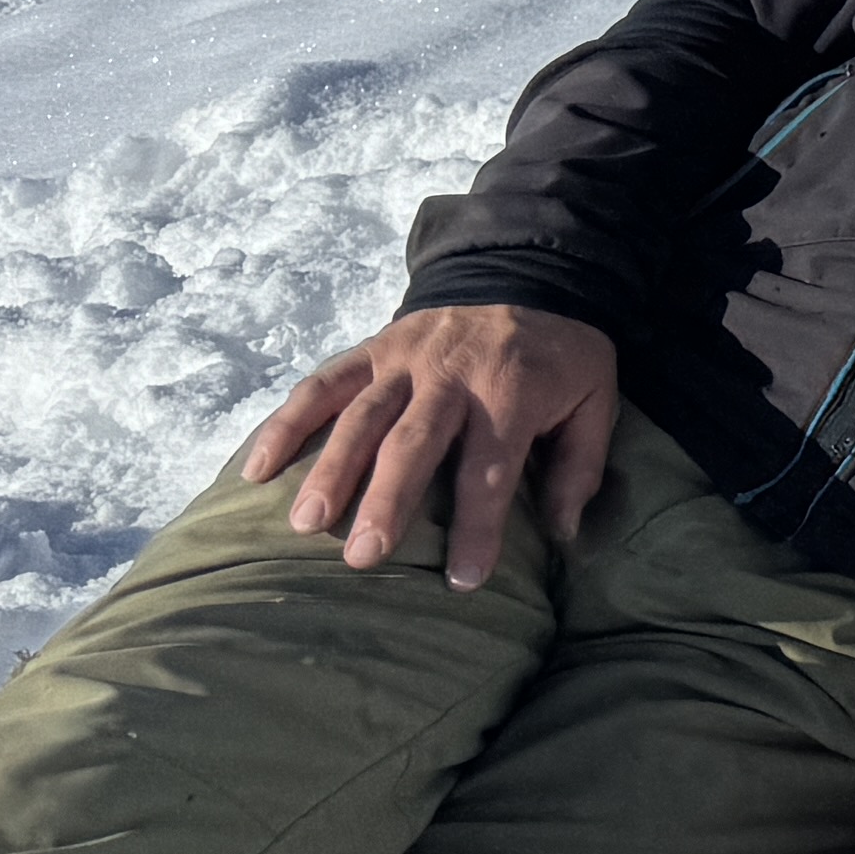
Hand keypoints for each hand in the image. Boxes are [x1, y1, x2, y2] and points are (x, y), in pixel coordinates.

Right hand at [235, 304, 623, 588]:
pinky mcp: (373, 348)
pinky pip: (323, 384)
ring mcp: (405, 359)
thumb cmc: (560, 355)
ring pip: (360, 416)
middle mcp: (452, 375)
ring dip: (330, 469)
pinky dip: (287, 423)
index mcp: (512, 392)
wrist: (527, 273)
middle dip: (386, 501)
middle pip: (413, 443)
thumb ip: (580, 465)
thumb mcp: (597, 398)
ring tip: (304, 524)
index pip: (490, 468)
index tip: (464, 580)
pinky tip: (257, 469)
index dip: (478, 525)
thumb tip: (562, 533)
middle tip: (362, 557)